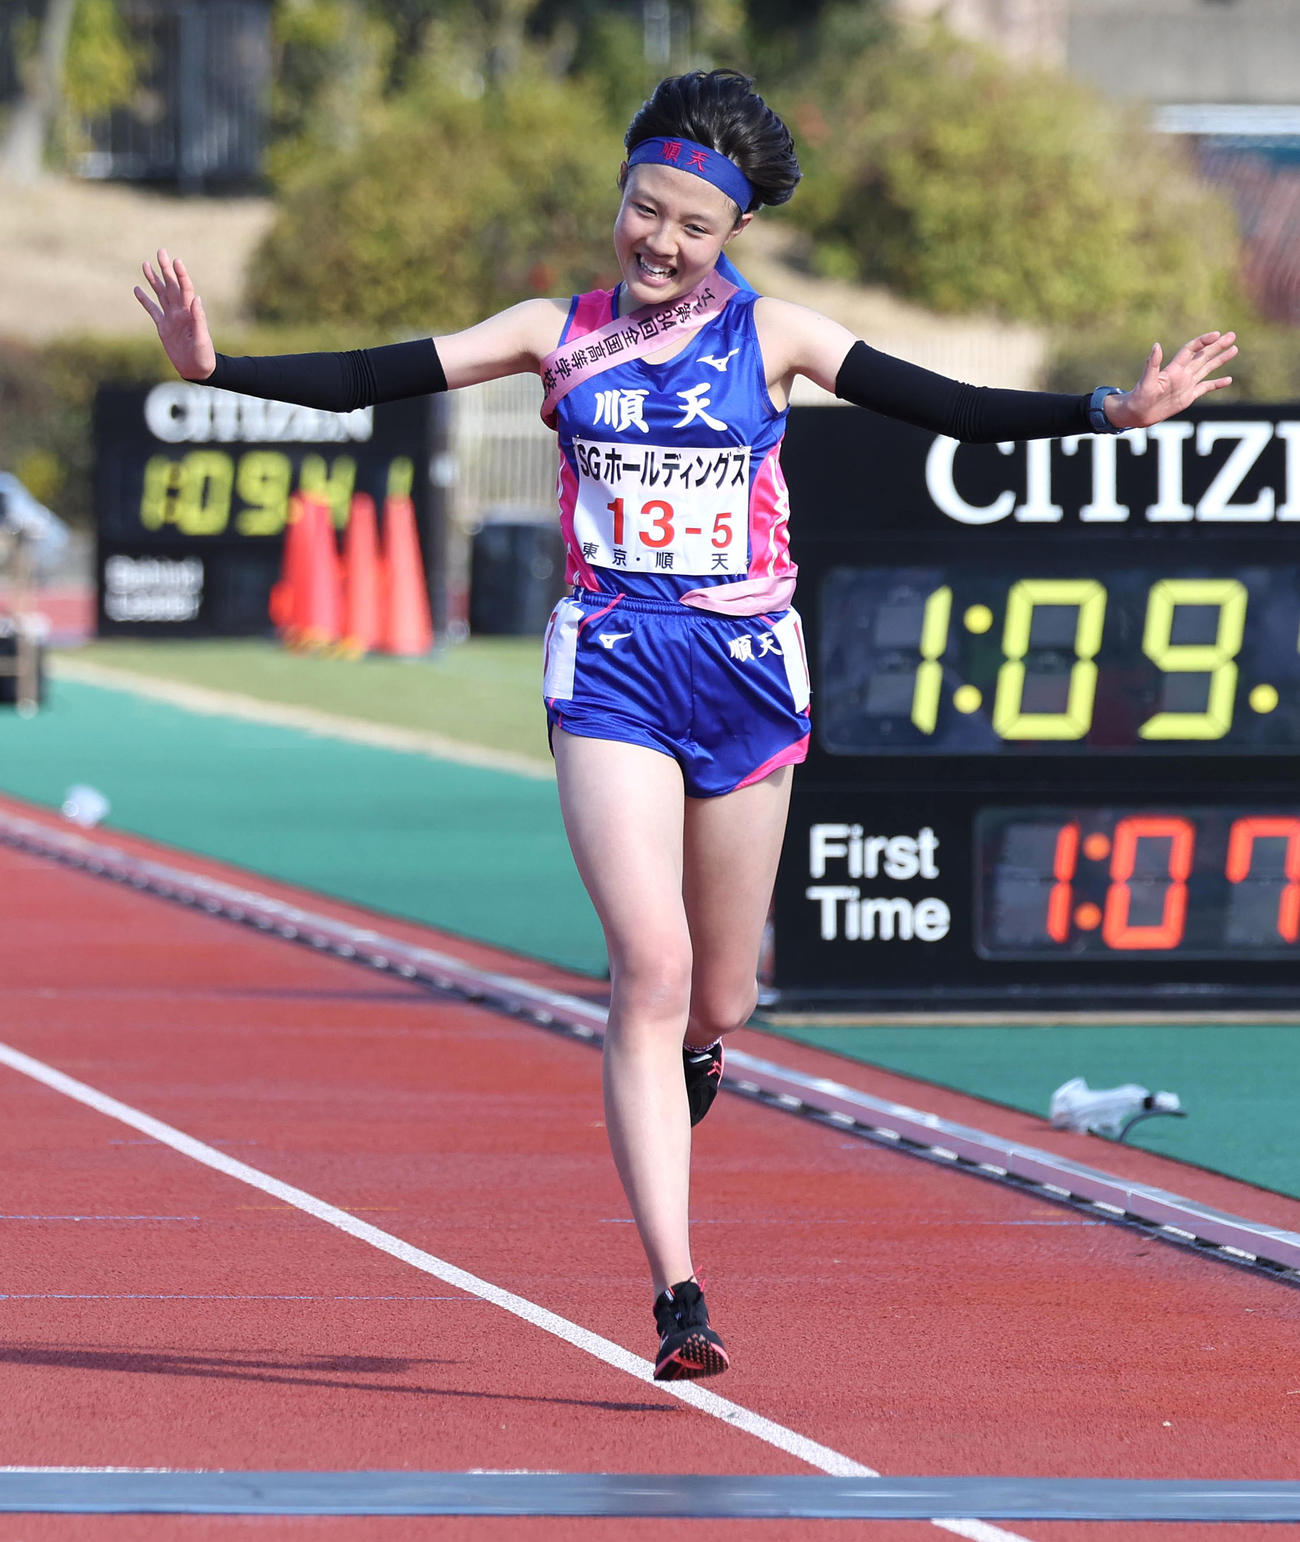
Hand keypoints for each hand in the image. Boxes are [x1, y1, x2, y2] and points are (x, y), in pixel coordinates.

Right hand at [133, 248, 215, 381]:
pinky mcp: (163, 327)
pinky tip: (137, 289)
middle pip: (171, 286)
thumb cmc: (204, 355)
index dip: (181, 275)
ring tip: (145, 264)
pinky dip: (144, 300)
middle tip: (160, 251)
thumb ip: (199, 318)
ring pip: (160, 294)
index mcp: (190, 312)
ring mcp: (170, 318)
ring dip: (153, 280)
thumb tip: (196, 298)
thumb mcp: (202, 338)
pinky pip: (152, 311)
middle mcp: (180, 312)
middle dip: (165, 269)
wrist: (197, 370)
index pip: (185, 289)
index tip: (176, 260)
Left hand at [1106, 331, 1237, 429]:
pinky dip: (1217, 384)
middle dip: (1217, 346)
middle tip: (1232, 335)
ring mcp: (1186, 385)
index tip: (1216, 334)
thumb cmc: (1138, 398)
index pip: (1191, 350)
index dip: (1203, 341)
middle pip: (1203, 356)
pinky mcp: (1188, 396)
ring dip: (1220, 359)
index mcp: (1174, 369)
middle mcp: (1182, 374)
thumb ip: (1152, 364)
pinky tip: (1228, 379)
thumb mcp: (1146, 381)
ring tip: (1234, 349)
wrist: (1137, 414)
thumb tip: (1156, 345)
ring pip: (1207, 368)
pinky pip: (1205, 388)